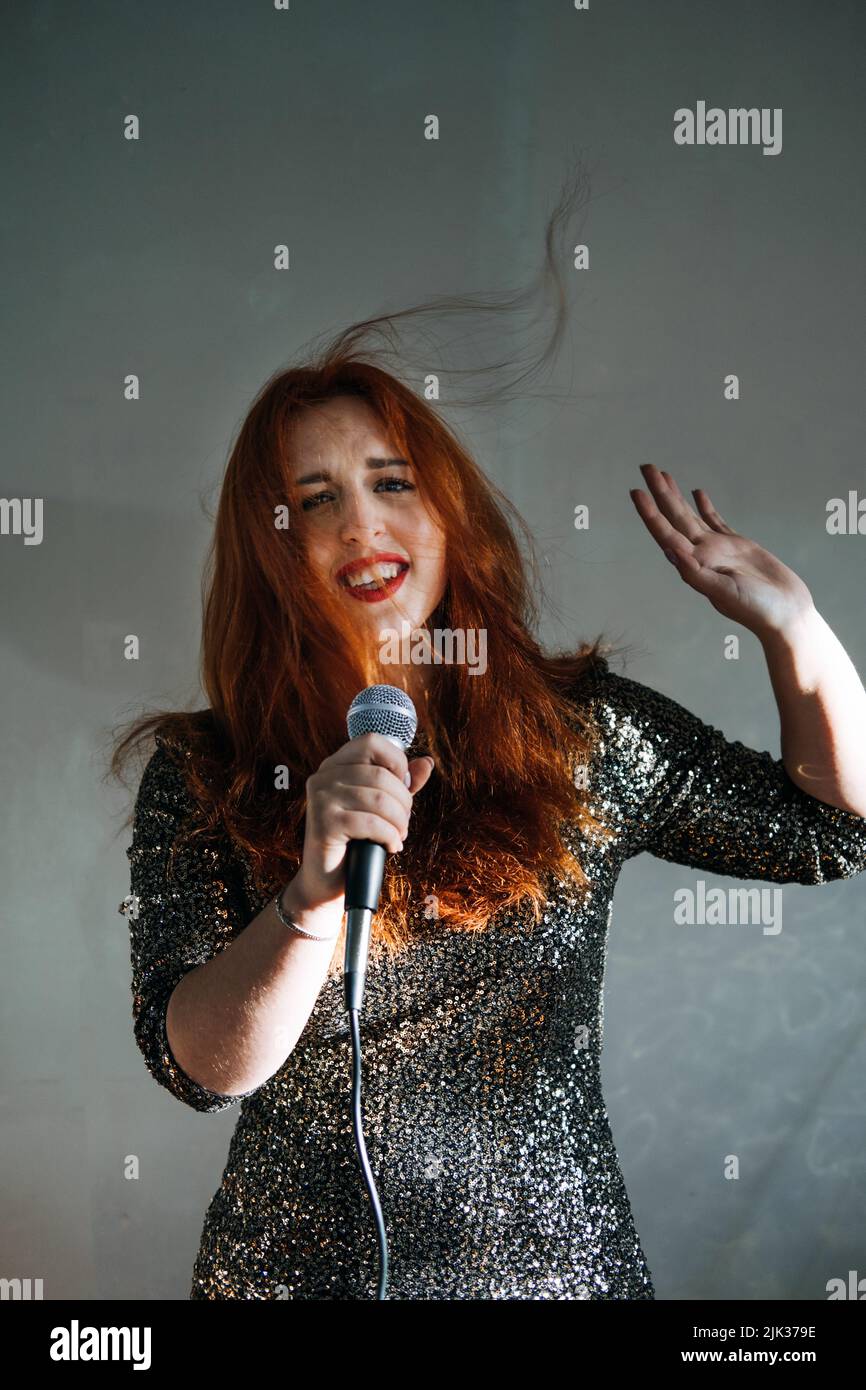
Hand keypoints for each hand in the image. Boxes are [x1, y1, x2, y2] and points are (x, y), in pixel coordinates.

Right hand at [294, 733, 434, 909]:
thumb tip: (427, 762)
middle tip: (403, 823)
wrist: (327, 880)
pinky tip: (391, 846)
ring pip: (380, 800)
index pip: (372, 742)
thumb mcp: (382, 806)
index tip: (402, 788)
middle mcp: (324, 776)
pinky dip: (390, 837)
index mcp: (335, 764)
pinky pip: (372, 823)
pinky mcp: (324, 823)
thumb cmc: (356, 840)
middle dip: (404, 803)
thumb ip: (401, 783)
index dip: (397, 762)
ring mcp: (321, 798)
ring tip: (398, 835)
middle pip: (382, 775)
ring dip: (399, 823)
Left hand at [629, 463, 814, 641]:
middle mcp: (702, 554)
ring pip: (690, 516)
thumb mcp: (724, 593)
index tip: (636, 492)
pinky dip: (705, 507)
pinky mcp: (737, 545)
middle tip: (646, 467)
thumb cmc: (756, 609)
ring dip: (675, 496)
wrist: (786, 613)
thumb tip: (674, 553)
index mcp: (695, 565)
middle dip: (659, 493)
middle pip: (674, 518)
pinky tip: (697, 493)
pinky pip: (716, 521)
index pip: (666, 534)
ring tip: (663, 475)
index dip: (650, 513)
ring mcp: (718, 549)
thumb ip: (697, 574)